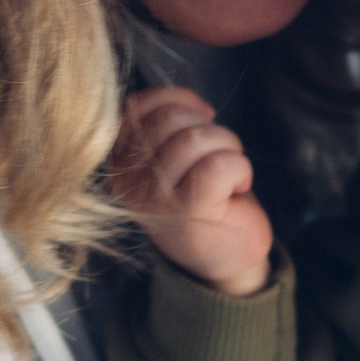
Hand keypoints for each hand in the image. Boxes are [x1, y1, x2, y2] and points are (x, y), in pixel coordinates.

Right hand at [110, 85, 275, 297]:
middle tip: (220, 155)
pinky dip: (240, 168)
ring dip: (227, 147)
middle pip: (170, 118)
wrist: (224, 261)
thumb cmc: (202, 203)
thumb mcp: (172, 161)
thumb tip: (193, 104)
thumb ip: (167, 127)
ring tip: (228, 173)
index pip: (137, 107)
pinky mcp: (189, 209)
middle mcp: (128, 180)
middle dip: (207, 127)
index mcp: (119, 163)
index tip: (202, 117)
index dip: (177, 100)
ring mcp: (156, 196)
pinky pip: (220, 163)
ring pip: (195, 139)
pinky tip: (238, 186)